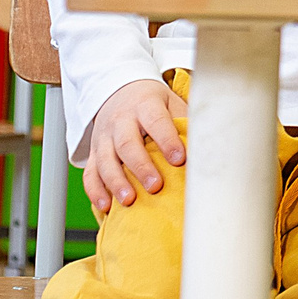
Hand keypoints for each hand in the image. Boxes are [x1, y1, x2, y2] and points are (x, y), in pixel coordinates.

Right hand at [82, 77, 187, 208]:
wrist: (118, 91)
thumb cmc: (152, 102)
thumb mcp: (171, 102)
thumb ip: (185, 120)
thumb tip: (207, 143)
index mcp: (145, 105)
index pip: (156, 121)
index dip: (167, 140)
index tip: (179, 159)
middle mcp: (121, 121)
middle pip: (127, 144)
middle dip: (141, 167)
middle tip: (155, 186)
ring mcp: (103, 137)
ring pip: (105, 160)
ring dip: (116, 182)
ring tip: (129, 200)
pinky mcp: (93, 152)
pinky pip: (90, 173)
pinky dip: (96, 191)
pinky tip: (105, 206)